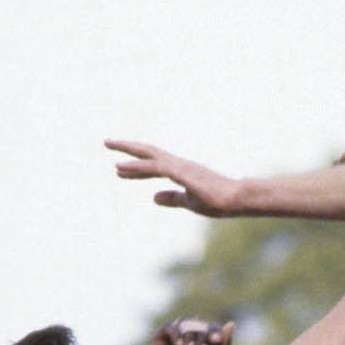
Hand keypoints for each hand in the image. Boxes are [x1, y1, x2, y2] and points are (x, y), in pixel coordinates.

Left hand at [107, 140, 244, 216]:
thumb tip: (154, 198)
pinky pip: (156, 168)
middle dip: (128, 147)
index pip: (153, 165)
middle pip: (149, 152)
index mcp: (180, 171)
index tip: (119, 167)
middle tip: (107, 142)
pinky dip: (139, 167)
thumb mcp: (190, 202)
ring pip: (150, 158)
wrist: (237, 199)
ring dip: (130, 156)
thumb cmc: (218, 200)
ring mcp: (180, 167)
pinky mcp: (183, 173)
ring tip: (111, 151)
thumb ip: (172, 199)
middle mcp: (178, 165)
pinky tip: (123, 168)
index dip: (136, 166)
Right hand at [144, 318, 234, 344]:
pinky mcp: (159, 340)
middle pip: (199, 326)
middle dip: (202, 337)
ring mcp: (174, 339)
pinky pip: (169, 327)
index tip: (216, 340)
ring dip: (190, 336)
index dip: (215, 332)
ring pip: (185, 324)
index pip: (212, 330)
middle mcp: (189, 340)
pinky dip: (176, 333)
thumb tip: (231, 323)